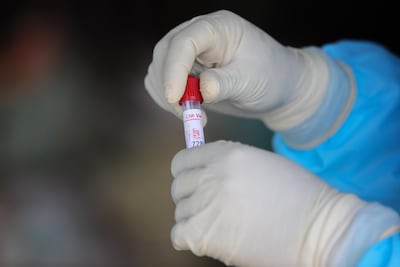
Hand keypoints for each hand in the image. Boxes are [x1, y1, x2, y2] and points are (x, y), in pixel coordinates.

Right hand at [144, 10, 329, 129]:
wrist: (277, 87)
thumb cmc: (271, 76)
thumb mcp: (251, 80)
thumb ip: (225, 83)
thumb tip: (202, 90)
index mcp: (217, 28)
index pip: (185, 41)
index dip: (174, 69)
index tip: (174, 98)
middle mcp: (199, 36)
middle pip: (165, 53)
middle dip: (169, 84)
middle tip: (187, 113)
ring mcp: (190, 54)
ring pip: (159, 69)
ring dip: (168, 95)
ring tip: (196, 114)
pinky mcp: (186, 72)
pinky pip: (162, 83)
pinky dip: (168, 100)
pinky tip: (188, 110)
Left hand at [170, 141, 399, 265]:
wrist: (319, 228)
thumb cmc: (297, 194)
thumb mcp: (260, 163)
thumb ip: (227, 163)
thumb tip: (202, 173)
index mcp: (225, 154)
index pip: (182, 161)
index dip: (188, 173)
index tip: (196, 183)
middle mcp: (211, 176)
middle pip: (178, 187)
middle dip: (191, 196)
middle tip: (212, 206)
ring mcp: (206, 205)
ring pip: (180, 211)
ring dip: (195, 218)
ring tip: (221, 223)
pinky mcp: (205, 235)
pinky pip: (178, 235)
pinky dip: (189, 238)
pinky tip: (210, 237)